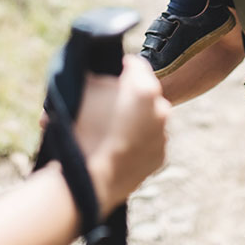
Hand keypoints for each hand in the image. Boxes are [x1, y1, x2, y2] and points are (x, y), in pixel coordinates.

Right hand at [75, 55, 168, 214]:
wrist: (87, 179)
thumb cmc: (83, 129)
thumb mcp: (84, 89)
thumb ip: (100, 75)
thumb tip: (104, 74)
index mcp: (145, 89)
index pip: (136, 65)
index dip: (121, 67)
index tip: (110, 72)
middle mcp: (161, 110)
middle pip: (145, 92)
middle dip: (129, 94)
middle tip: (109, 102)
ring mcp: (162, 135)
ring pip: (149, 117)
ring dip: (136, 118)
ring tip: (112, 127)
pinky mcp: (160, 157)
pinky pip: (150, 140)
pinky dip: (138, 140)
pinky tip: (118, 145)